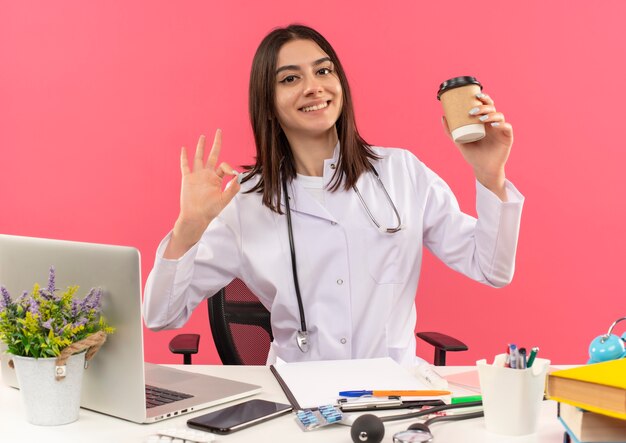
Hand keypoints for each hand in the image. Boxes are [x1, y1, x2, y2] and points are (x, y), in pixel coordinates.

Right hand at [164, 130, 239, 258]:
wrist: (196, 216)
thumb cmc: (210, 210)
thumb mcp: (224, 199)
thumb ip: (232, 188)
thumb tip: (239, 176)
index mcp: (216, 179)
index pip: (223, 166)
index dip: (228, 167)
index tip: (231, 174)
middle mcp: (207, 174)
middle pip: (212, 155)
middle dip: (216, 143)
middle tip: (219, 131)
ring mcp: (196, 175)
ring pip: (199, 157)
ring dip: (201, 146)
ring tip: (203, 136)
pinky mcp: (187, 178)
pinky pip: (185, 165)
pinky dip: (184, 157)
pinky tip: (184, 148)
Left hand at [442, 93, 512, 199]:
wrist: (482, 169)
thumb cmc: (472, 155)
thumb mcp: (460, 142)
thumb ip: (451, 131)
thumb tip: (443, 116)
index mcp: (484, 121)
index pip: (486, 105)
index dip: (483, 98)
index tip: (475, 95)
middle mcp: (493, 123)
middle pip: (492, 108)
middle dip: (484, 106)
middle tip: (473, 111)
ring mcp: (501, 130)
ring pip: (499, 116)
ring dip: (491, 115)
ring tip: (481, 119)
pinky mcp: (507, 137)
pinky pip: (507, 127)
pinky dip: (501, 125)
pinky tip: (493, 126)